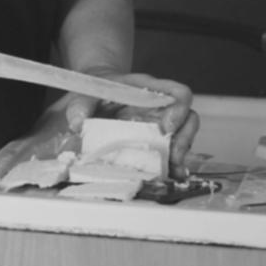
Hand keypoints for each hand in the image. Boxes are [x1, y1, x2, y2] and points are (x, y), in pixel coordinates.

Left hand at [56, 70, 199, 172]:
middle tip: (173, 156)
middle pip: (189, 118)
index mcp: (149, 89)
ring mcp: (162, 123)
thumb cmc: (97, 90)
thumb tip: (77, 122)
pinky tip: (168, 176)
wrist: (96, 95)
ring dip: (180, 155)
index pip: (178, 93)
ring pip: (184, 137)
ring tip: (171, 170)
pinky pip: (172, 152)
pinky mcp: (157, 140)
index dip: (180, 109)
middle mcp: (162, 106)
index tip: (166, 128)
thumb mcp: (86, 92)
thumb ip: (80, 103)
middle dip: (185, 139)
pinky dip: (172, 165)